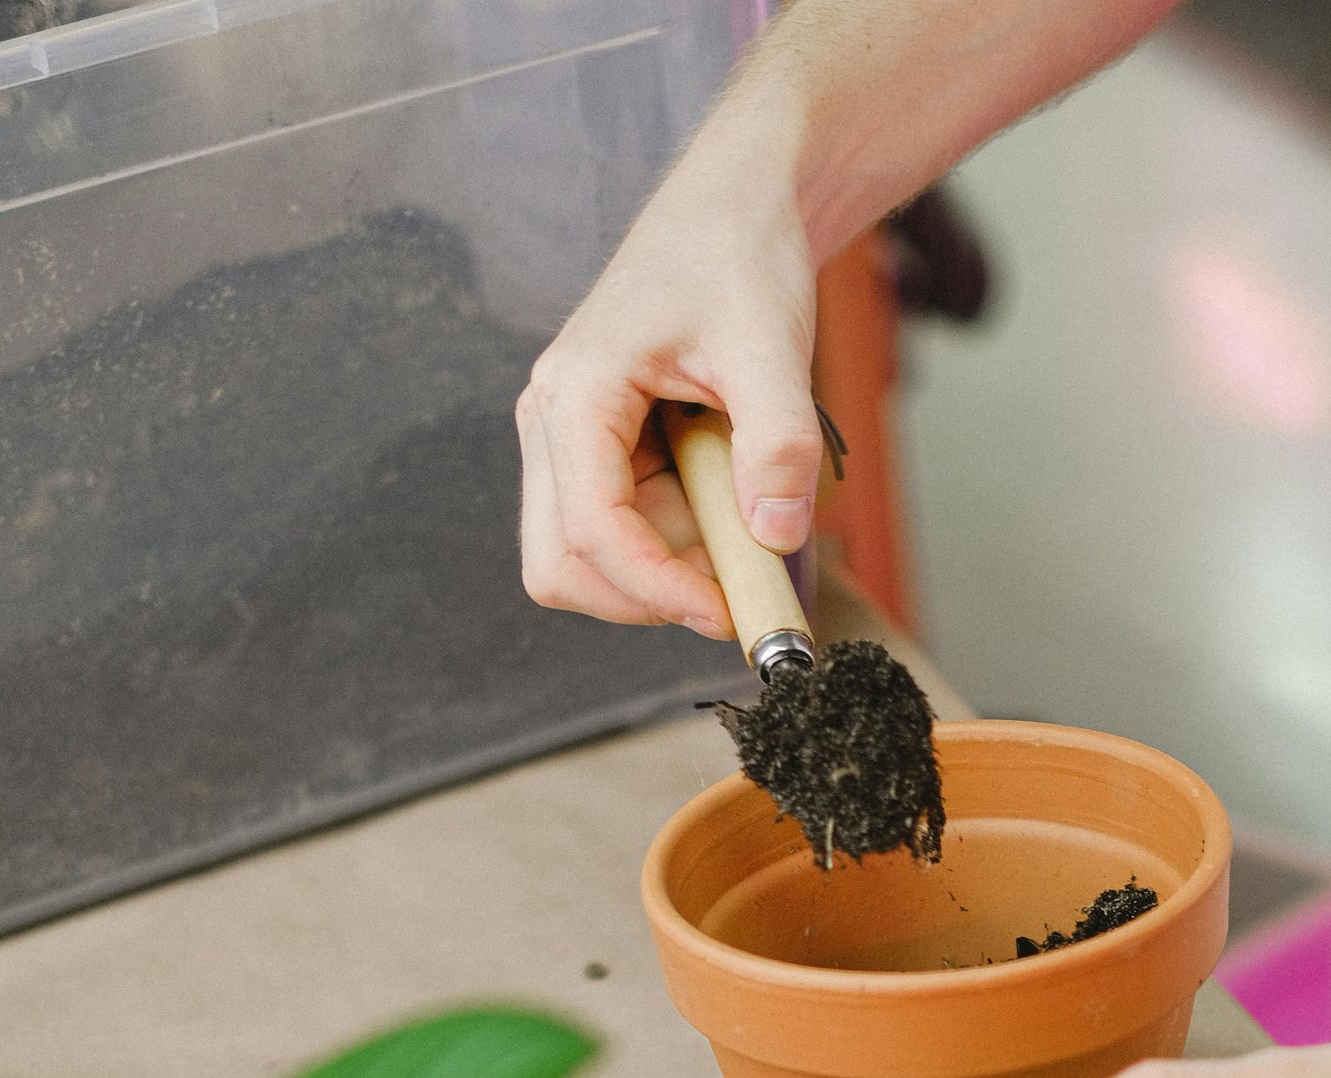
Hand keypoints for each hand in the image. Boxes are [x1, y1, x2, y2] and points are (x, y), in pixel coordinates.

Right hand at [517, 158, 820, 639]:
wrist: (736, 210)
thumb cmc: (739, 257)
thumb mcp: (770, 347)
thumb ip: (778, 444)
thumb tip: (776, 538)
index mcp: (575, 392)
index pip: (591, 531)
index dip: (659, 588)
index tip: (729, 613)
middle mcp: (552, 424)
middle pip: (562, 566)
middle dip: (644, 595)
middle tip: (730, 586)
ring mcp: (570, 444)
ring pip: (589, 563)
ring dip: (664, 571)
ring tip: (736, 519)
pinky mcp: (599, 457)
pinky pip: (623, 536)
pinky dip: (674, 548)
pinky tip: (723, 502)